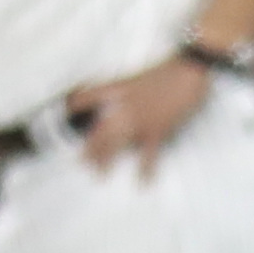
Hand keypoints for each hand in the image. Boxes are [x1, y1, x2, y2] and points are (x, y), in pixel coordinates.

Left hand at [67, 55, 211, 178]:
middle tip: (81, 162)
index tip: (66, 114)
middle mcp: (124, 105)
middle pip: (99, 128)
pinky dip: (146, 169)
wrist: (186, 70)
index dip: (75, 104)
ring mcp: (139, 119)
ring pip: (116, 142)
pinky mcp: (157, 129)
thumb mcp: (139, 76)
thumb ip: (126, 89)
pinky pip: (149, 154)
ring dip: (106, 159)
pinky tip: (142, 182)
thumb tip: (119, 103)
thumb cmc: (167, 70)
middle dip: (90, 147)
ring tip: (97, 174)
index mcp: (118, 88)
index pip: (88, 96)